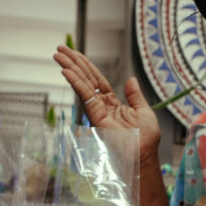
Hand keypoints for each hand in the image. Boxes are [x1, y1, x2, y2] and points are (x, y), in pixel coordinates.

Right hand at [54, 46, 160, 161]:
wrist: (144, 156)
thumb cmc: (146, 140)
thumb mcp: (144, 112)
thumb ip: (135, 96)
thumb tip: (131, 79)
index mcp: (113, 104)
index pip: (97, 81)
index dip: (86, 67)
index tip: (76, 54)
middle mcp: (102, 106)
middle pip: (86, 80)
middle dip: (73, 63)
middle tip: (60, 49)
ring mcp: (98, 112)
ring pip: (82, 85)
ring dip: (70, 69)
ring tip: (58, 55)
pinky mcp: (96, 117)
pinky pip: (85, 96)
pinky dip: (76, 83)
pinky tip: (66, 71)